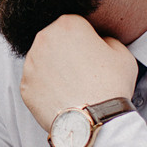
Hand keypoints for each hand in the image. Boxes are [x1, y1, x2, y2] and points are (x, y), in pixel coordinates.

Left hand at [18, 15, 139, 132]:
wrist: (94, 121)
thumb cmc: (111, 86)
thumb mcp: (122, 53)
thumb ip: (106, 39)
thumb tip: (98, 41)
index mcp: (67, 25)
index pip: (74, 25)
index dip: (86, 40)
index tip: (92, 55)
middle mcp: (43, 39)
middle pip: (55, 40)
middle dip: (66, 52)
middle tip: (83, 72)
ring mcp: (30, 63)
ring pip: (42, 61)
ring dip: (54, 69)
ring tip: (73, 87)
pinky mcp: (24, 86)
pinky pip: (36, 82)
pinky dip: (46, 88)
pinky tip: (62, 97)